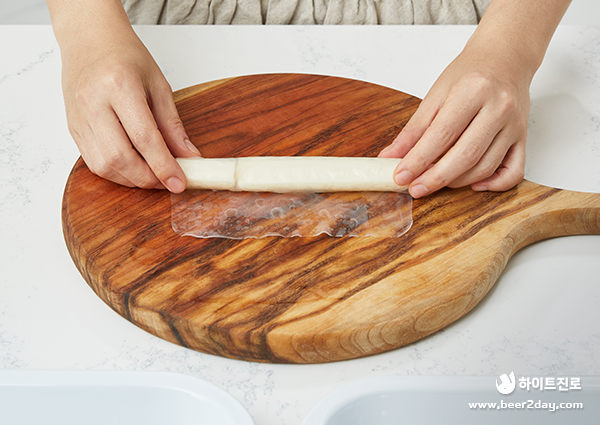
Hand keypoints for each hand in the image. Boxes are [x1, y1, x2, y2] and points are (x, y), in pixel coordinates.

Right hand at [60, 25, 199, 191]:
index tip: (179, 183)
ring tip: (152, 175)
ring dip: (131, 179)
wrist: (89, 38)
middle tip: (167, 181)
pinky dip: (115, 172)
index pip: (144, 138)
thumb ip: (173, 125)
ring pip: (103, 165)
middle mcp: (93, 102)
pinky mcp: (72, 127)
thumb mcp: (158, 85)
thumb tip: (189, 158)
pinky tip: (132, 168)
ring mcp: (78, 116)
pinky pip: (92, 161)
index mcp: (119, 85)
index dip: (164, 166)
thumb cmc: (125, 56)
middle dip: (147, 178)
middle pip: (120, 157)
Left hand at [379, 46, 528, 197]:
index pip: (441, 134)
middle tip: (415, 189)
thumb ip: (414, 129)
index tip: (400, 176)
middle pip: (466, 155)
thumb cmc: (469, 74)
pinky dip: (494, 184)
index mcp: (473, 91)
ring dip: (457, 182)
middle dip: (436, 177)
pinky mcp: (524, 137)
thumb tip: (390, 157)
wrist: (504, 58)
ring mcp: (515, 125)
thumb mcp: (436, 95)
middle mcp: (498, 108)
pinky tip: (474, 185)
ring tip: (435, 182)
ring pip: (486, 166)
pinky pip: (514, 171)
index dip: (418, 160)